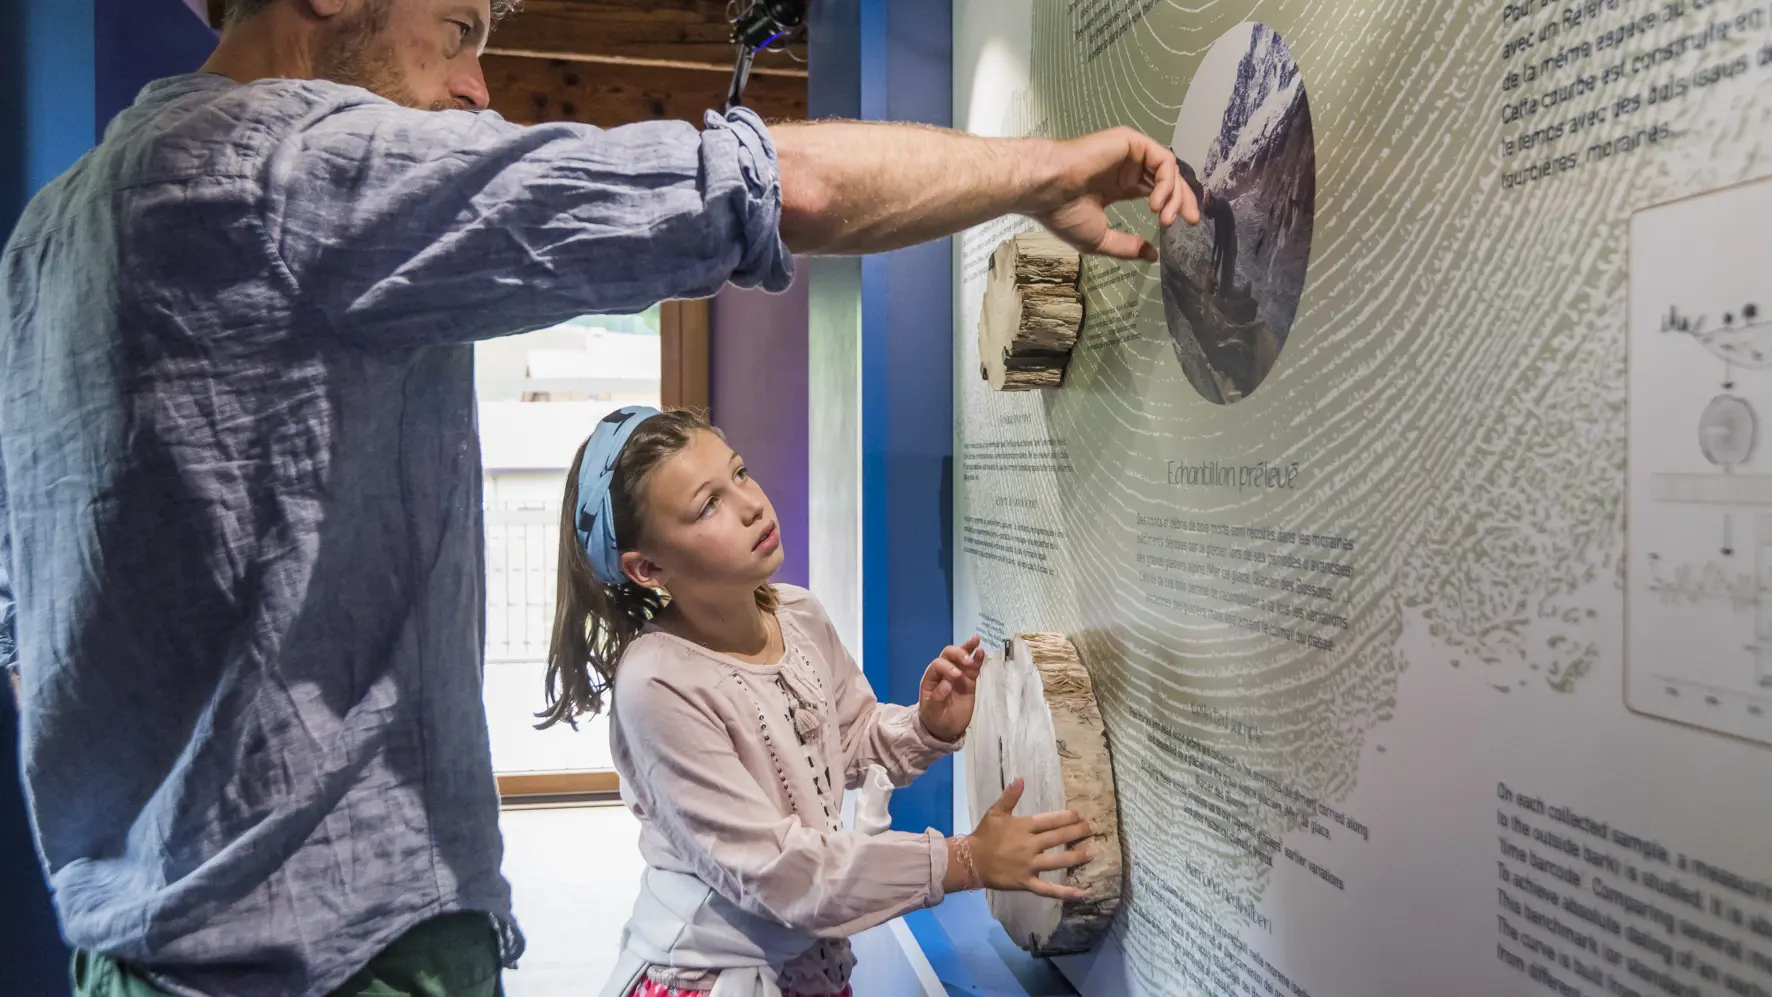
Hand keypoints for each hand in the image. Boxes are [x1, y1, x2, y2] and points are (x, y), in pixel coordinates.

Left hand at [918, 635, 983, 741]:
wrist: (945, 729)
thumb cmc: (935, 719)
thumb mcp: (932, 712)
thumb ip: (937, 698)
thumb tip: (946, 684)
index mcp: (931, 678)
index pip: (938, 664)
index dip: (947, 667)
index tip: (957, 676)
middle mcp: (943, 672)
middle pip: (949, 655)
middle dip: (958, 654)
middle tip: (967, 662)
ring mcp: (957, 675)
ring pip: (961, 656)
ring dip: (968, 648)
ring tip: (976, 641)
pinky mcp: (969, 681)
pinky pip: (973, 668)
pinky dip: (977, 659)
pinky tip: (981, 651)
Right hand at [963, 778, 1095, 899]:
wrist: (970, 861)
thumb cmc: (984, 836)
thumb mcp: (995, 812)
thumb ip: (1010, 796)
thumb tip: (1020, 778)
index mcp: (1023, 827)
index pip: (1050, 820)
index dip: (1068, 817)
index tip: (1081, 815)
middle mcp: (1030, 845)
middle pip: (1058, 837)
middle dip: (1078, 832)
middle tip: (1094, 828)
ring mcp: (1029, 865)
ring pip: (1057, 861)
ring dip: (1076, 856)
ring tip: (1091, 852)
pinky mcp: (1026, 882)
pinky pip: (1047, 889)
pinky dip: (1063, 892)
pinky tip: (1079, 892)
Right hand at [1033, 127, 1200, 262]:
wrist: (1046, 189)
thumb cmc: (1063, 213)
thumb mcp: (1099, 238)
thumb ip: (1126, 246)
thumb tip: (1152, 256)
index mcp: (1118, 185)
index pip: (1155, 190)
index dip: (1173, 206)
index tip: (1183, 226)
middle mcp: (1126, 167)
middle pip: (1167, 179)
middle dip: (1183, 200)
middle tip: (1191, 221)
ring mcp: (1129, 153)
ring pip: (1168, 169)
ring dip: (1175, 195)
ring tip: (1166, 218)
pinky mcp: (1130, 141)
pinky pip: (1162, 159)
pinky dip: (1167, 181)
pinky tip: (1157, 202)